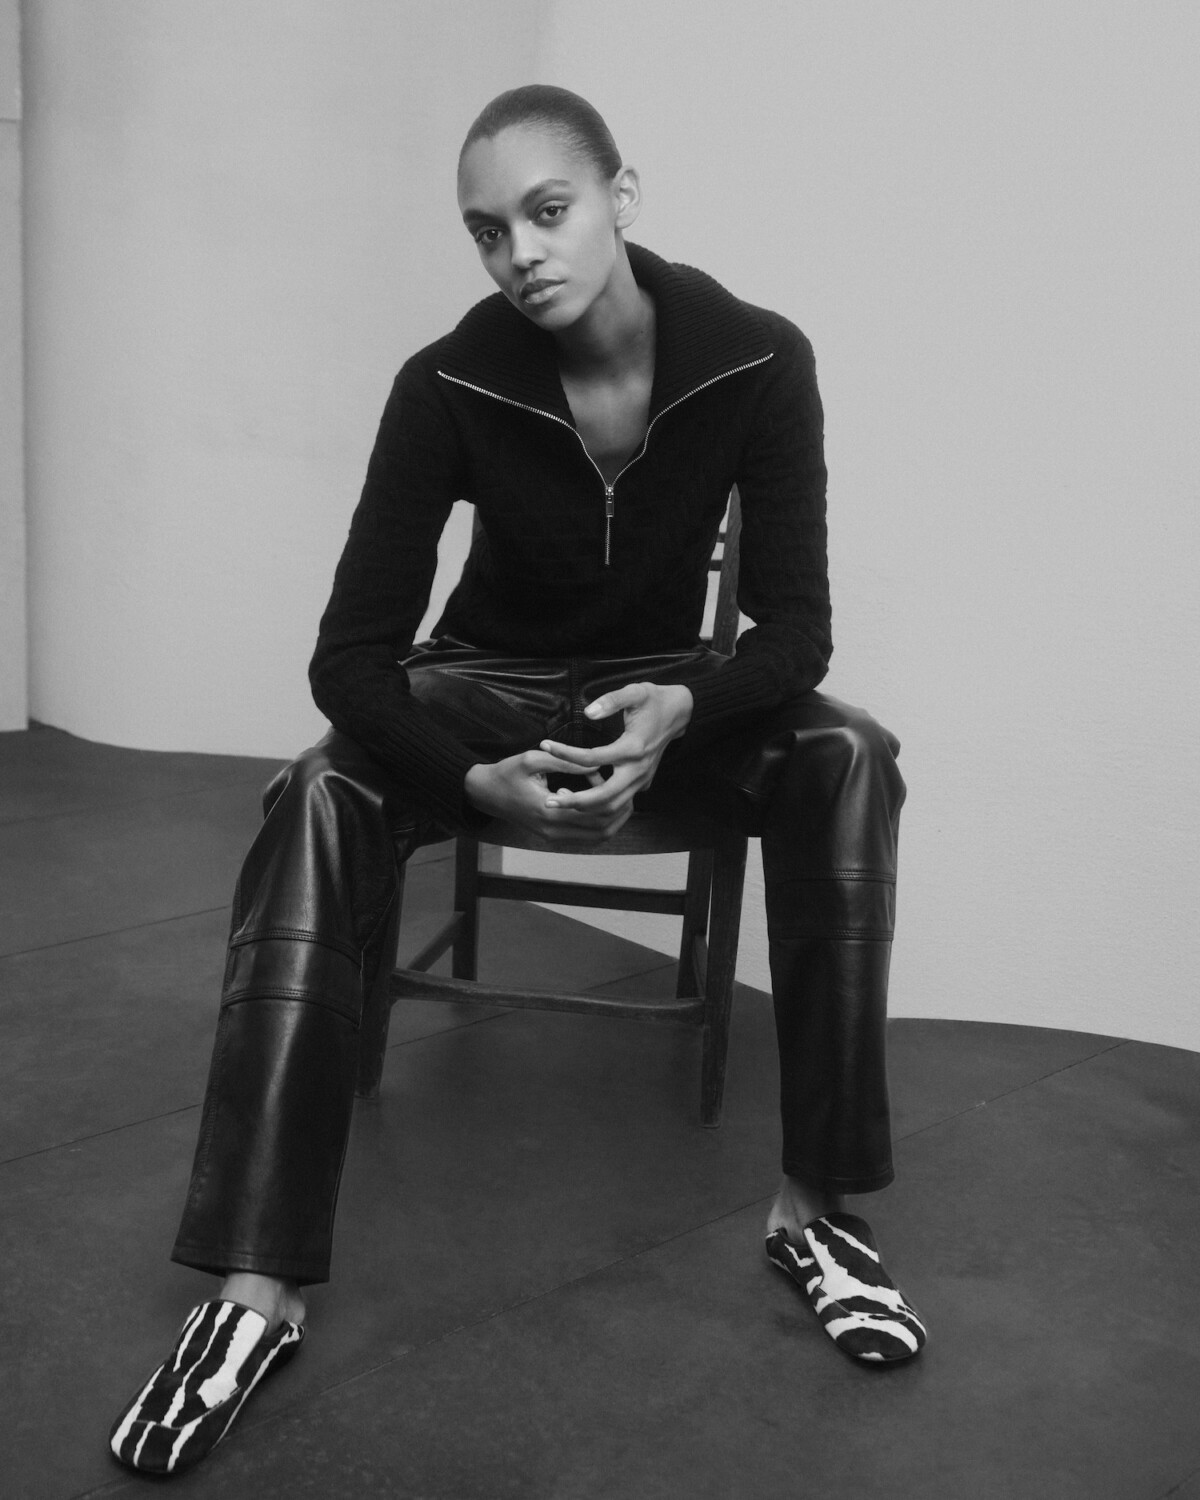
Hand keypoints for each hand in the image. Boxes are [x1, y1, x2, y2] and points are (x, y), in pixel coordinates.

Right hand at [464, 750, 616, 842]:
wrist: (484, 793)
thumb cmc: (507, 773)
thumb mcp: (533, 760)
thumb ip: (566, 762)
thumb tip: (598, 763)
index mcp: (549, 811)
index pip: (594, 811)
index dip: (611, 794)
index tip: (614, 773)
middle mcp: (553, 830)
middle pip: (603, 829)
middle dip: (618, 808)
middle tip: (624, 785)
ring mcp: (553, 837)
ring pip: (598, 837)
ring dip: (612, 818)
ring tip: (616, 794)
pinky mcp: (553, 837)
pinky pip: (587, 837)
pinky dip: (600, 823)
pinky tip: (599, 801)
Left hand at [535, 681, 693, 838]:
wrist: (680, 713)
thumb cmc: (654, 700)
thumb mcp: (635, 691)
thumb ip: (611, 700)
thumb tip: (588, 712)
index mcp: (633, 748)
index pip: (592, 758)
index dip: (566, 754)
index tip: (545, 745)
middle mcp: (638, 770)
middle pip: (604, 797)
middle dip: (575, 802)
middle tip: (548, 801)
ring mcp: (642, 780)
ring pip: (613, 806)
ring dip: (586, 808)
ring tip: (560, 801)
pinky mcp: (642, 783)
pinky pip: (619, 802)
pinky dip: (599, 805)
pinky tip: (578, 798)